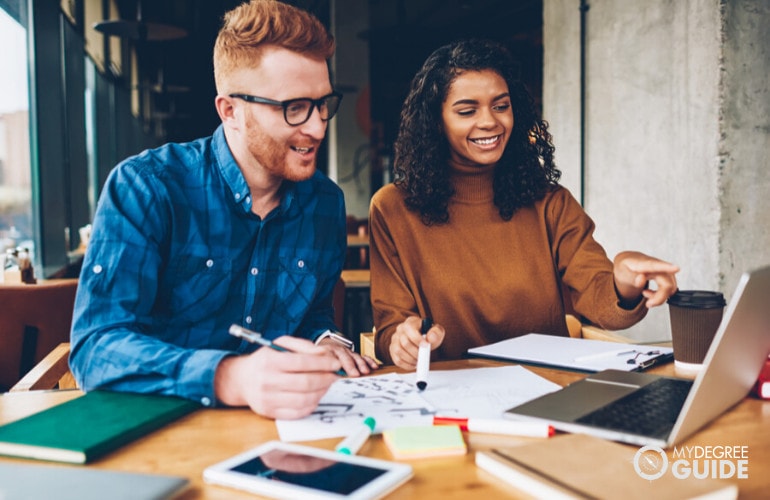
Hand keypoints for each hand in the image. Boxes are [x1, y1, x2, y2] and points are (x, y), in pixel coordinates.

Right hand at [214, 336, 341, 418]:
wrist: (241, 379)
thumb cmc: (265, 360)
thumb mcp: (280, 344)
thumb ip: (303, 346)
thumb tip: (324, 354)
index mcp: (270, 361)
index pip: (302, 363)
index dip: (323, 364)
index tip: (336, 364)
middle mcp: (267, 381)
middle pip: (305, 383)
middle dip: (326, 379)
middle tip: (335, 376)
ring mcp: (267, 399)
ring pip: (303, 400)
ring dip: (321, 392)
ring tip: (326, 385)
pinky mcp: (269, 412)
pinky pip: (297, 413)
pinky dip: (311, 405)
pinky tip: (315, 396)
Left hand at [316, 338, 378, 376]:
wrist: (326, 343)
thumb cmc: (320, 356)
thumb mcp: (314, 358)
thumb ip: (317, 366)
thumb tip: (317, 378)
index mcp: (326, 352)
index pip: (330, 358)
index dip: (335, 365)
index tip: (339, 373)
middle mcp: (337, 351)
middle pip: (344, 357)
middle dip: (350, 365)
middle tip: (355, 374)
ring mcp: (347, 352)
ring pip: (355, 356)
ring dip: (361, 364)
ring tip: (365, 371)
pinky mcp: (354, 354)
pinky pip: (363, 356)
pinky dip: (369, 361)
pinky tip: (374, 366)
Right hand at [389, 316, 445, 369]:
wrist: (423, 340)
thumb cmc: (429, 335)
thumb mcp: (437, 332)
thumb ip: (437, 332)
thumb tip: (431, 337)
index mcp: (410, 322)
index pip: (410, 329)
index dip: (417, 339)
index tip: (426, 346)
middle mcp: (400, 329)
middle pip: (405, 343)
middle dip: (415, 352)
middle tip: (423, 356)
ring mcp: (395, 339)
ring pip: (399, 352)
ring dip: (410, 359)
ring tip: (418, 360)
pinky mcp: (392, 349)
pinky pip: (396, 360)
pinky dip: (406, 365)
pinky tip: (413, 364)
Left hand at [613, 251, 679, 307]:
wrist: (629, 262)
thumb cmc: (626, 267)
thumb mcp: (623, 273)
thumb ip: (631, 277)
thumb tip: (641, 279)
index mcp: (643, 263)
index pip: (656, 265)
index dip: (666, 267)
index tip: (676, 268)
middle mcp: (656, 265)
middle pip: (666, 283)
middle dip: (659, 298)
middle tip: (648, 304)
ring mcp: (663, 270)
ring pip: (670, 287)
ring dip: (659, 297)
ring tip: (645, 294)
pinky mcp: (666, 275)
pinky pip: (669, 288)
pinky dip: (661, 295)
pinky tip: (650, 293)